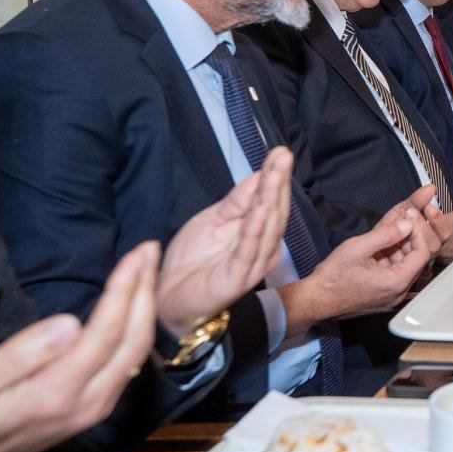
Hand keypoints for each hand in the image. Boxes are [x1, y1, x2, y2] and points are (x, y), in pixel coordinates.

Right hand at [0, 242, 158, 451]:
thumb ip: (19, 355)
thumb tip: (71, 322)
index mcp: (58, 393)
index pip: (107, 332)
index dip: (125, 289)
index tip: (136, 253)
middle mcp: (88, 403)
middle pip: (134, 340)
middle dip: (146, 290)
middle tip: (151, 248)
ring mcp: (95, 409)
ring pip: (138, 352)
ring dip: (147, 306)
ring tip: (149, 268)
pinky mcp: (93, 408)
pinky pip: (129, 363)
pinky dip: (139, 327)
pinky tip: (137, 306)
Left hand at [157, 147, 292, 336]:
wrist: (169, 298)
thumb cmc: (192, 262)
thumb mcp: (212, 220)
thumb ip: (236, 202)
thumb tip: (259, 174)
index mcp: (256, 233)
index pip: (270, 201)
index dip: (274, 177)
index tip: (280, 152)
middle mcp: (262, 248)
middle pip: (273, 211)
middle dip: (277, 182)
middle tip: (283, 156)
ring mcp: (252, 264)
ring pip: (266, 228)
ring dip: (270, 200)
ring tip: (274, 175)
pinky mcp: (237, 279)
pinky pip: (248, 252)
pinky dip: (254, 232)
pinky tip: (258, 212)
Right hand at [283, 199, 434, 322]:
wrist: (315, 300)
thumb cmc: (332, 278)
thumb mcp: (358, 247)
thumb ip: (386, 234)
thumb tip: (406, 224)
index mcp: (396, 282)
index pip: (422, 253)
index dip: (418, 233)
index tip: (410, 219)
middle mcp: (399, 293)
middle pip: (416, 261)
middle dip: (410, 238)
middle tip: (403, 221)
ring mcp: (391, 297)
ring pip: (406, 267)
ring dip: (401, 247)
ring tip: (391, 230)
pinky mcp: (384, 297)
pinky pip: (395, 275)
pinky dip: (392, 259)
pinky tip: (382, 246)